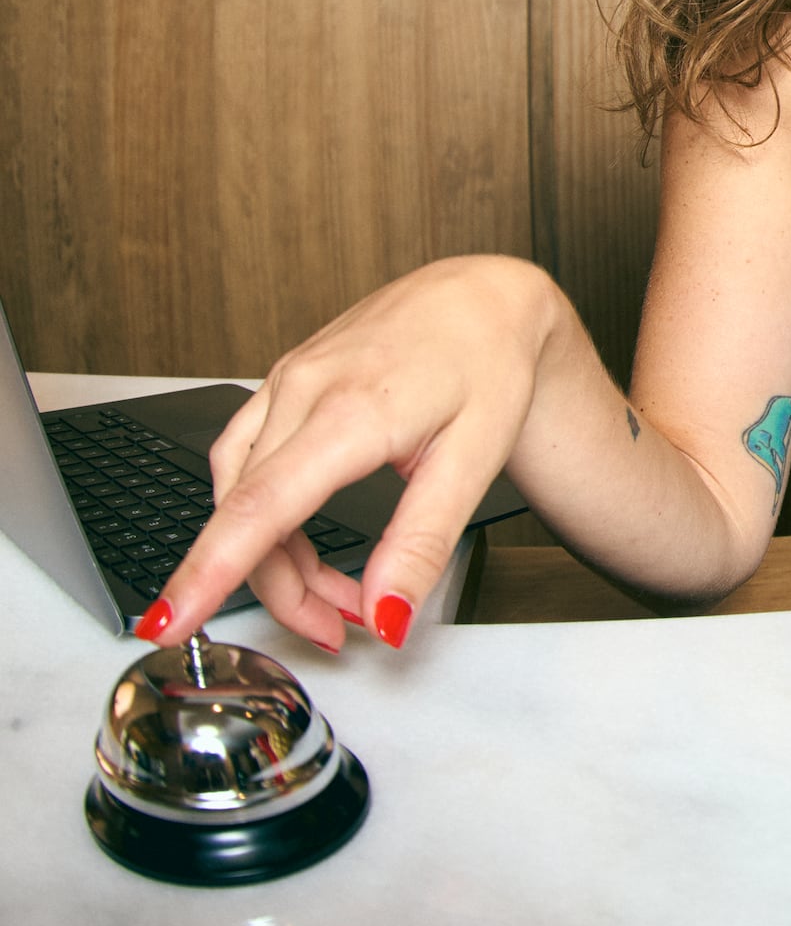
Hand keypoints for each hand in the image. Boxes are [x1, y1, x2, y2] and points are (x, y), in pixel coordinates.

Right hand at [140, 255, 562, 652]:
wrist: (486, 297)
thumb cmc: (487, 363)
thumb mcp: (475, 462)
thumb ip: (422, 546)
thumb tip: (386, 619)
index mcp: (351, 409)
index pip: (261, 506)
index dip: (208, 573)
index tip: (169, 624)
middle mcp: (304, 387)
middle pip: (248, 513)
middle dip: (281, 589)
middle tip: (337, 628)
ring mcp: (287, 379)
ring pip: (240, 490)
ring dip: (272, 557)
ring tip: (335, 593)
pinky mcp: (285, 382)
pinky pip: (248, 460)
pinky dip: (265, 514)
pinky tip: (304, 540)